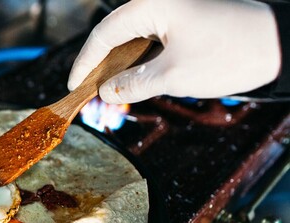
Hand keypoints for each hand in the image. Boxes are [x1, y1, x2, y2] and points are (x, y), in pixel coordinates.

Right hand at [68, 0, 281, 102]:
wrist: (278, 45)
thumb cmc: (228, 53)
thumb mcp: (173, 76)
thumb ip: (132, 83)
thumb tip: (106, 90)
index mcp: (151, 5)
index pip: (103, 35)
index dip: (85, 63)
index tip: (74, 87)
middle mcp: (158, 2)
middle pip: (115, 34)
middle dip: (100, 66)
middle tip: (89, 93)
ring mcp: (173, 10)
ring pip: (133, 38)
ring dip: (120, 66)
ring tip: (108, 91)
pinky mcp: (184, 21)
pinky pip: (151, 40)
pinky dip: (139, 61)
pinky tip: (134, 80)